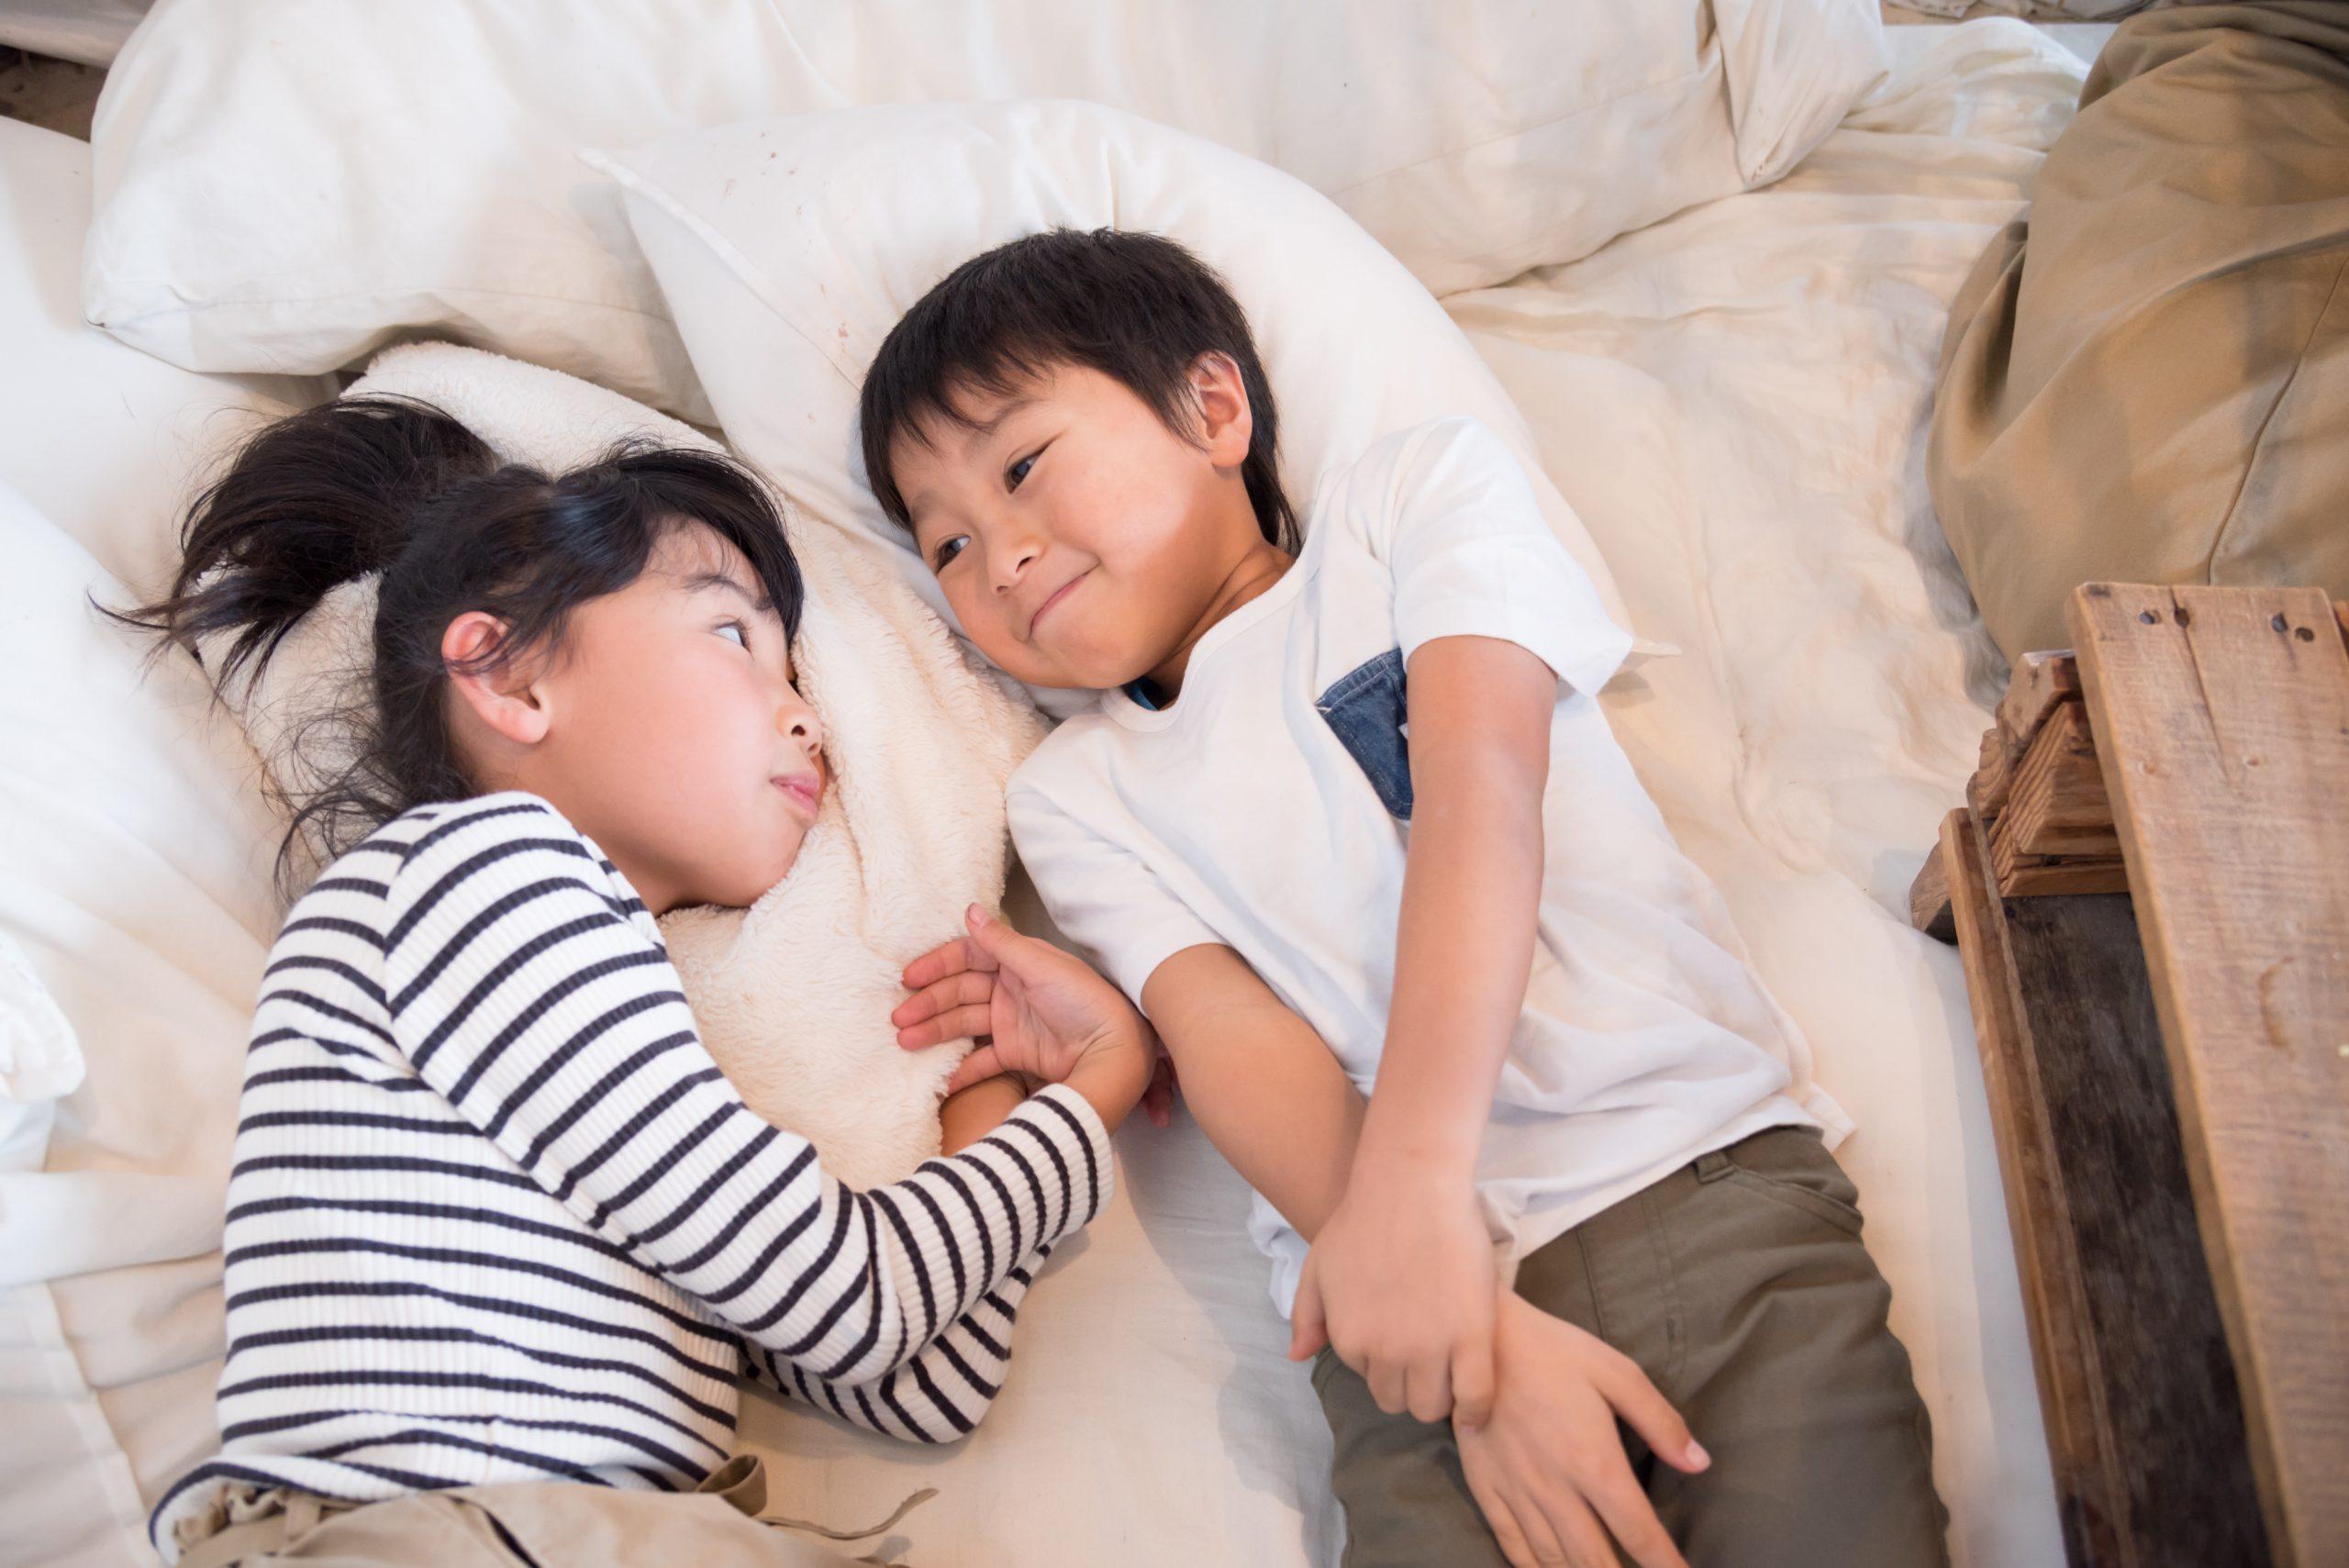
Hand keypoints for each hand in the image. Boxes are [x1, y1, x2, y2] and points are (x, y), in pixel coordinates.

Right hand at [893, 905, 1154, 1132]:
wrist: (1113, 1050)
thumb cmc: (1084, 1001)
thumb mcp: (1040, 966)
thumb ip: (1001, 942)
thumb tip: (970, 910)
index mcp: (1018, 962)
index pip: (968, 958)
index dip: (938, 965)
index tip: (909, 978)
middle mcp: (1011, 989)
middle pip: (960, 992)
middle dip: (928, 1003)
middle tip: (898, 1019)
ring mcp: (1011, 1023)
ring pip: (963, 1024)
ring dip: (934, 1033)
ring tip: (905, 1043)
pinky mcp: (1016, 1054)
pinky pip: (981, 1061)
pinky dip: (961, 1070)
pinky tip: (939, 1078)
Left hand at [1288, 1164, 1498, 1425]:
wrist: (1412, 1186)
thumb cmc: (1363, 1220)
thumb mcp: (1318, 1267)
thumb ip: (1307, 1316)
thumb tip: (1297, 1357)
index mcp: (1350, 1340)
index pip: (1367, 1378)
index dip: (1383, 1362)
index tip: (1399, 1342)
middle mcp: (1386, 1352)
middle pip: (1399, 1402)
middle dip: (1408, 1385)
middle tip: (1424, 1361)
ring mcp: (1431, 1347)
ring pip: (1432, 1406)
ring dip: (1438, 1395)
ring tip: (1448, 1371)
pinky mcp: (1473, 1336)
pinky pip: (1476, 1397)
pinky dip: (1475, 1411)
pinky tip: (1474, 1409)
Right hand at [1454, 1295, 1706, 1567]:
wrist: (1477, 1338)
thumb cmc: (1553, 1351)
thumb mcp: (1616, 1372)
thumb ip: (1660, 1421)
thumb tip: (1700, 1463)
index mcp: (1594, 1462)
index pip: (1639, 1533)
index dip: (1665, 1566)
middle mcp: (1556, 1489)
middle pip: (1596, 1560)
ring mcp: (1517, 1493)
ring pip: (1555, 1561)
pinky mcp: (1486, 1488)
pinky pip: (1513, 1546)